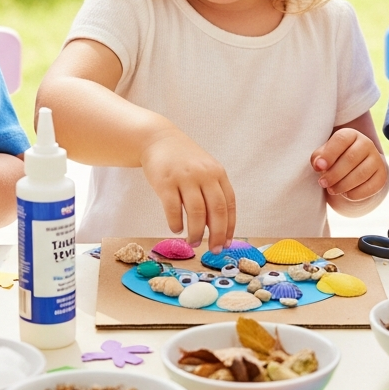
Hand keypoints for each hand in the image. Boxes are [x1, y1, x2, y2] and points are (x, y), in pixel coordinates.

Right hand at [140, 129, 234, 252]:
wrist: (158, 140)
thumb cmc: (184, 161)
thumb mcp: (204, 171)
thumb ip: (212, 194)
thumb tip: (218, 229)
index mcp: (218, 174)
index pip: (229, 205)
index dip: (229, 227)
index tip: (227, 243)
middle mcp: (204, 175)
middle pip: (216, 211)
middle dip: (217, 234)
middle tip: (213, 250)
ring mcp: (184, 177)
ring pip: (196, 212)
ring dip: (196, 232)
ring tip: (193, 242)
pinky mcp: (165, 181)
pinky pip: (173, 208)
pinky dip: (176, 223)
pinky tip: (176, 229)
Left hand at [311, 128, 386, 200]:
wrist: (353, 169)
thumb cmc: (334, 159)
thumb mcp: (324, 154)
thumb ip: (318, 157)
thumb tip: (318, 164)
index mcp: (351, 134)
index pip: (341, 140)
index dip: (329, 154)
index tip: (318, 167)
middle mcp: (366, 144)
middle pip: (351, 158)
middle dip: (334, 174)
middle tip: (323, 183)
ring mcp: (377, 159)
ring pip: (361, 174)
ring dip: (343, 185)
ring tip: (331, 190)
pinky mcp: (382, 176)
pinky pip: (370, 187)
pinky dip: (355, 193)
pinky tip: (345, 194)